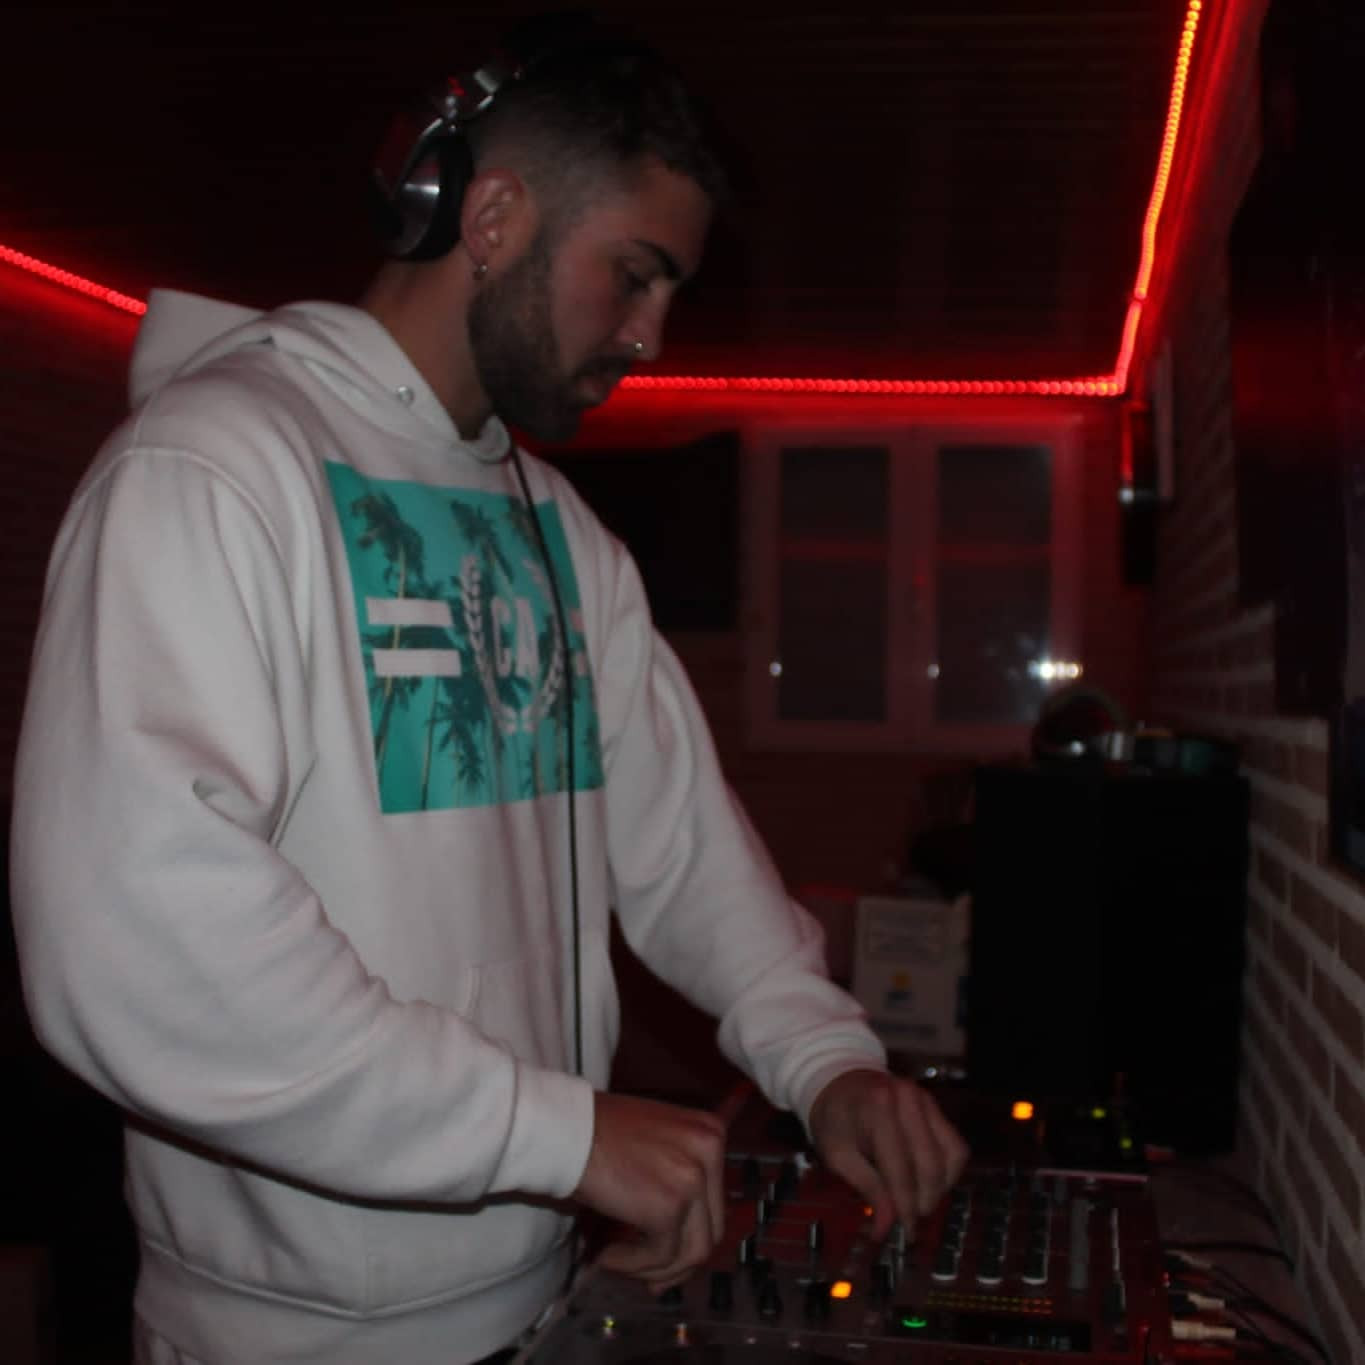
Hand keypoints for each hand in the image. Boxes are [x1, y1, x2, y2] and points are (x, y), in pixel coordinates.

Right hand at [573, 1092, 726, 1291]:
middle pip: (710, 1230)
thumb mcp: (656, 1142)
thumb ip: (676, 1176)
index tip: (666, 1257)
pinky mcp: (668, 1207)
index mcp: (709, 1134)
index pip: (715, 1203)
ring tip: (620, 1263)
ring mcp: (692, 1179)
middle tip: (649, 1278)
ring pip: (692, 1252)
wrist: (566, 1129)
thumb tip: (680, 1236)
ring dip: (655, 1269)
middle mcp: (709, 1152)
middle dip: (678, 1263)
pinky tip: (606, 1255)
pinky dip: (633, 1265)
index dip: (690, 1236)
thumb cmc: (598, 1132)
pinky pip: (661, 1256)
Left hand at [807, 1069, 967, 1240]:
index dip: (905, 1207)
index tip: (904, 1234)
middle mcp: (907, 1101)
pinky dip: (948, 1170)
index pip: (900, 1170)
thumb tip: (886, 1228)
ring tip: (919, 1201)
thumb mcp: (837, 1154)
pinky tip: (929, 1181)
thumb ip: (866, 1187)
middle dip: (924, 1201)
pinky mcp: (936, 1106)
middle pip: (930, 1165)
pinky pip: (956, 1145)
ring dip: (940, 1187)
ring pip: (952, 1156)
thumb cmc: (834, 1119)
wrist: (839, 1081)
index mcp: (877, 1110)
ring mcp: (926, 1100)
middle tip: (911, 1221)